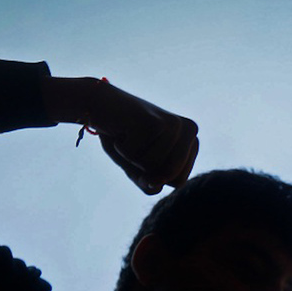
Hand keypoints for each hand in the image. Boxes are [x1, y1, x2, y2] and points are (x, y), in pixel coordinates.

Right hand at [42, 75, 197, 194]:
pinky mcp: (154, 123)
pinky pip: (137, 157)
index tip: (146, 152)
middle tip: (136, 144)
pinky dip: (122, 149)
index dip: (155, 175)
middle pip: (169, 177)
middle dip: (144, 169)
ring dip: (132, 158)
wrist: (99, 105)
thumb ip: (150, 185)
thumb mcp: (138, 171)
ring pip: (153, 168)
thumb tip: (155, 184)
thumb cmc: (123, 139)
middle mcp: (190, 130)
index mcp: (192, 142)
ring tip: (129, 135)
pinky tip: (121, 130)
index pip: (178, 182)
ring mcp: (174, 125)